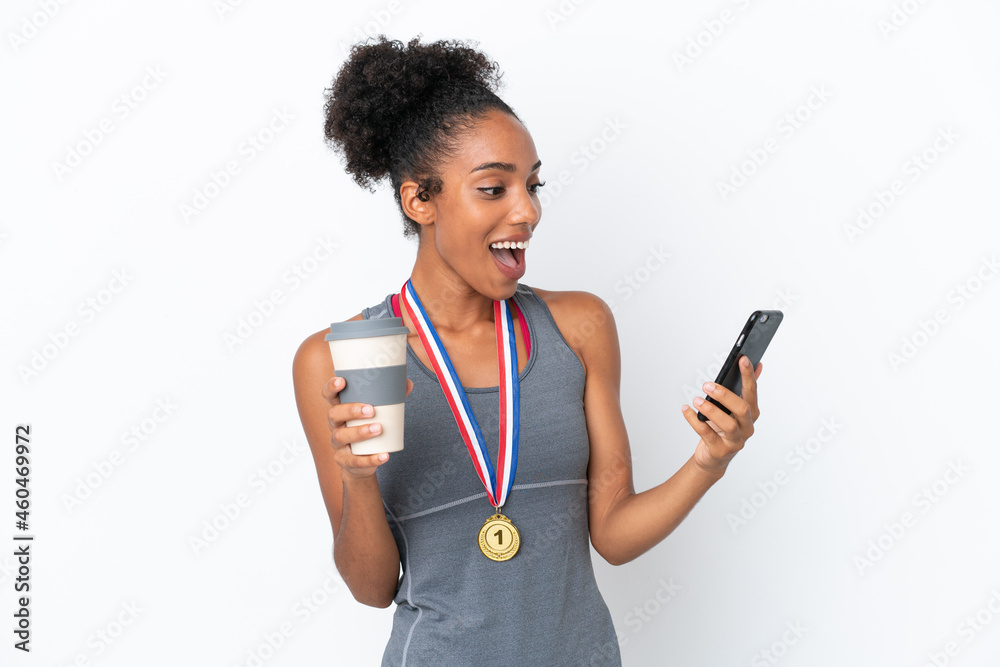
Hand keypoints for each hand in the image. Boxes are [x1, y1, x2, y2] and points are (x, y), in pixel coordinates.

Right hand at [322, 374, 413, 478]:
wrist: (361, 462)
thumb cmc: (368, 429)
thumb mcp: (376, 414)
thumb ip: (390, 398)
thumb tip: (408, 383)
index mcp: (341, 409)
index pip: (329, 395)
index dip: (332, 387)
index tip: (342, 381)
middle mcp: (335, 425)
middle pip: (334, 414)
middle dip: (351, 410)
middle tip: (370, 410)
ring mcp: (338, 444)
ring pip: (342, 436)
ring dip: (360, 432)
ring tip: (379, 428)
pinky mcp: (344, 461)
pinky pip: (355, 461)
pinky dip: (371, 459)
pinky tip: (384, 455)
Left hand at [682, 355, 763, 473]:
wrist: (713, 457)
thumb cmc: (722, 428)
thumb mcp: (733, 408)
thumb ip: (745, 388)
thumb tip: (758, 365)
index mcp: (752, 413)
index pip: (752, 392)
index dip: (748, 375)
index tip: (742, 359)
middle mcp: (747, 427)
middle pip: (742, 409)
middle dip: (725, 395)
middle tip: (707, 385)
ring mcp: (735, 441)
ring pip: (728, 424)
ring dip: (710, 409)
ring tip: (696, 400)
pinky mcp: (720, 450)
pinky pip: (706, 434)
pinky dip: (694, 421)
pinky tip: (686, 410)